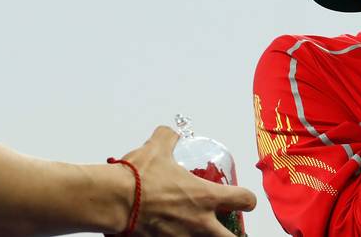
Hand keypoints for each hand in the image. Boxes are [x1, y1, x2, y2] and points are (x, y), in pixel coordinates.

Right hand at [118, 126, 255, 235]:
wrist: (114, 201)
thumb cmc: (138, 178)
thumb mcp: (157, 147)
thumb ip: (168, 137)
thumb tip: (170, 134)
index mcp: (206, 197)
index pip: (244, 200)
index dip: (247, 198)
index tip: (242, 199)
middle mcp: (200, 223)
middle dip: (233, 234)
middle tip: (227, 228)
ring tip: (197, 230)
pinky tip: (170, 232)